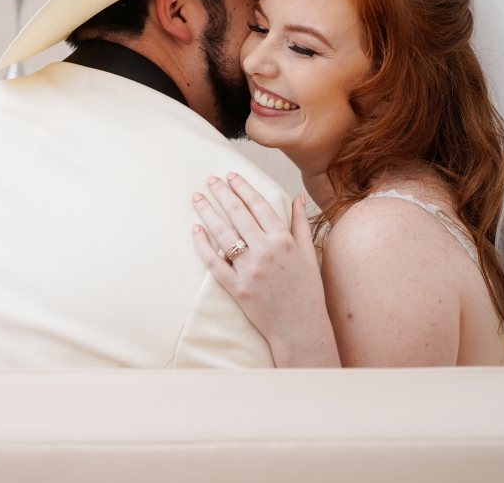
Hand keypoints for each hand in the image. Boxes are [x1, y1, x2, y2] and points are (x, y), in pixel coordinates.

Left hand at [191, 173, 340, 366]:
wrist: (301, 328)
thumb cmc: (307, 290)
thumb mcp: (308, 254)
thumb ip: (300, 223)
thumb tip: (298, 196)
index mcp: (284, 240)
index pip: (258, 204)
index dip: (242, 187)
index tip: (231, 175)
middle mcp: (266, 251)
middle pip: (237, 213)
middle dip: (222, 192)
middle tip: (210, 179)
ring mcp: (249, 269)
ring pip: (223, 233)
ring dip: (207, 212)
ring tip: (197, 197)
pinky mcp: (237, 287)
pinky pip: (214, 262)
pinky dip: (202, 245)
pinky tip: (195, 230)